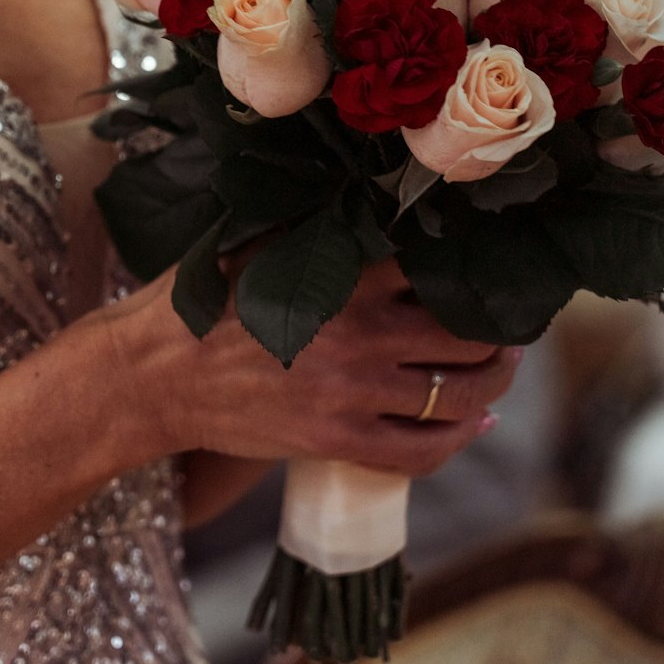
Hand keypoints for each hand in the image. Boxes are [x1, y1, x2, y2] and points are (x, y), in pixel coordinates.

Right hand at [114, 257, 519, 475]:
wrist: (154, 374)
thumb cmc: (204, 300)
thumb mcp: (266, 244)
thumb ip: (327, 232)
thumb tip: (383, 213)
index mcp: (348, 273)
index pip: (443, 270)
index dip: (480, 273)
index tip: (495, 273)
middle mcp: (363, 332)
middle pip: (468, 336)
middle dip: (501, 335)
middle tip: (510, 328)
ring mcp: (353, 392)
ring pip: (458, 394)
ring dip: (493, 384)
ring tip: (500, 371)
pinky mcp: (336, 440)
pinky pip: (421, 451)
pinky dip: (457, 440)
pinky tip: (473, 424)